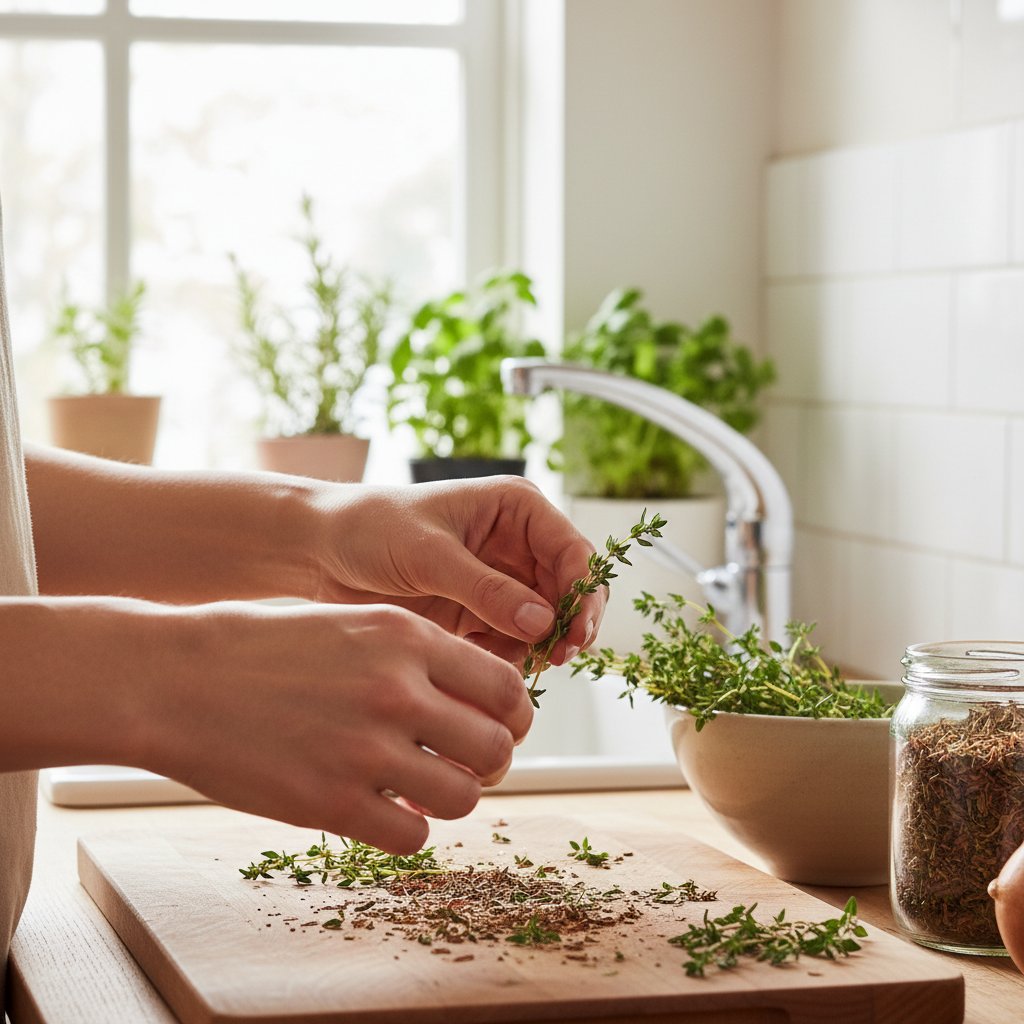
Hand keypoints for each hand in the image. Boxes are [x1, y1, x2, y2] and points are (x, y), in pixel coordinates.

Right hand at [141, 601, 531, 852]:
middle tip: (463, 765)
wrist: (175, 678)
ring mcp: (364, 749)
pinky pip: (411, 836)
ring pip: (463, 797)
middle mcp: (396, 690)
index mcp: (407, 637)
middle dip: (489, 763)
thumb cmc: (261, 646)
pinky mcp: (329, 802)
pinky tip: (381, 810)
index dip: (513, 717)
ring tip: (421, 789)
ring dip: (450, 799)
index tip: (498, 728)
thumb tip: (477, 698)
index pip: (508, 687)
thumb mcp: (351, 622)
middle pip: (495, 746)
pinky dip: (407, 830)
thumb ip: (419, 655)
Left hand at [308, 477, 606, 666]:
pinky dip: (509, 658)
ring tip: (522, 665)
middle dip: (569, 624)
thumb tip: (543, 621)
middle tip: (560, 656)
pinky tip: (488, 665)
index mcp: (516, 509)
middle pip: (569, 590)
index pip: (572, 550)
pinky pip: (514, 642)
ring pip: (546, 621)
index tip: (575, 630)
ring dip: (541, 646)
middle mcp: (517, 543)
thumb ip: (487, 589)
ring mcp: (500, 580)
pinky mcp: (479, 613)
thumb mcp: (430, 555)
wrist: (322, 551)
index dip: (583, 591)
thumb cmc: (371, 528)